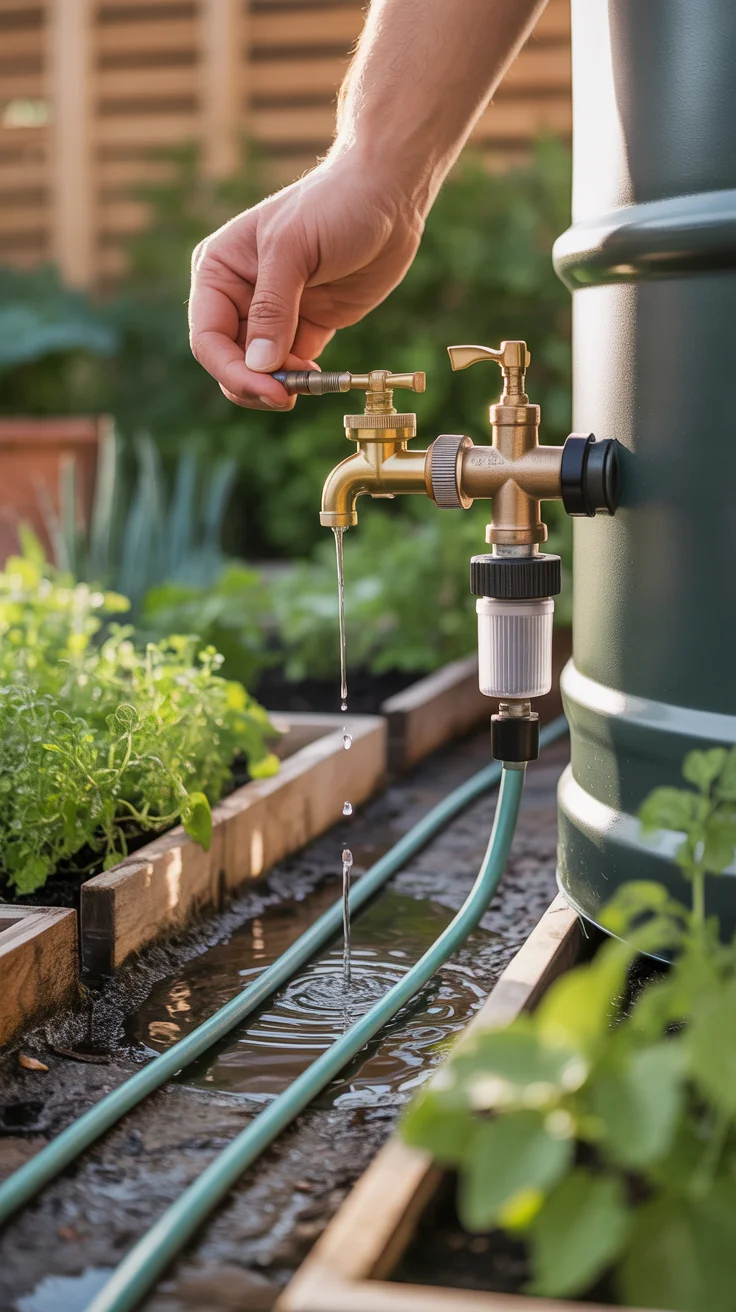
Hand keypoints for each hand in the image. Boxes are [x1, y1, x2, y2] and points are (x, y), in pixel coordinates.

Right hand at [188, 154, 423, 409]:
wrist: (388, 195)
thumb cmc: (334, 204)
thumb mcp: (293, 249)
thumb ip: (272, 308)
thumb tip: (258, 365)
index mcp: (220, 271)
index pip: (208, 338)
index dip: (232, 370)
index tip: (267, 389)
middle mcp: (239, 296)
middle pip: (230, 362)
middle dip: (253, 385)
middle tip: (286, 398)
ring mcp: (273, 316)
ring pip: (259, 372)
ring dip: (278, 388)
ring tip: (306, 385)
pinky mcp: (306, 328)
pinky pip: (292, 369)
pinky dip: (301, 382)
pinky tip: (317, 378)